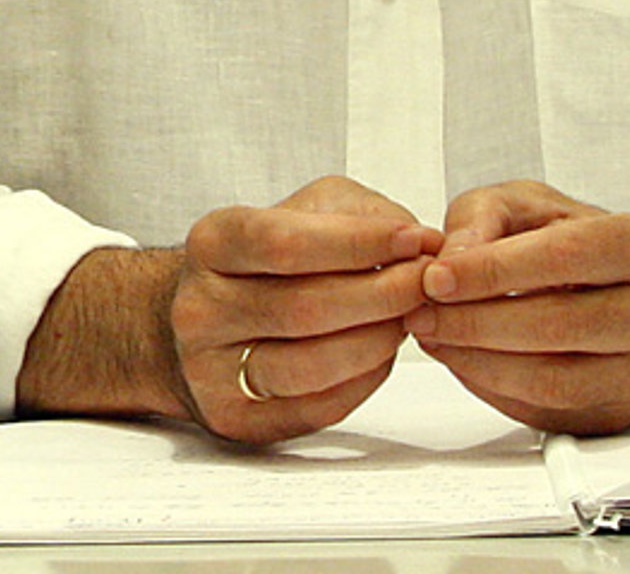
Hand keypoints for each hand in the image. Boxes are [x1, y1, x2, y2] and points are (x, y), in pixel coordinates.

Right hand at [171, 176, 443, 441]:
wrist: (206, 319)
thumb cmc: (267, 259)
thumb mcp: (305, 209)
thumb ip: (363, 215)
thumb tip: (423, 244)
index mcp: (212, 243)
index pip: (287, 243)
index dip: (359, 243)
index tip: (414, 240)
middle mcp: (201, 309)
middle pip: (304, 308)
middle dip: (382, 295)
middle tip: (428, 283)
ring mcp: (210, 371)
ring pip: (309, 367)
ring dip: (376, 341)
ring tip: (407, 317)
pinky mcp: (235, 420)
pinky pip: (315, 408)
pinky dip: (363, 380)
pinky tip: (382, 353)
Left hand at [403, 181, 629, 434]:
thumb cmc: (578, 241)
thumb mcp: (530, 204)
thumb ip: (484, 218)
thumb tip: (451, 261)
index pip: (562, 257)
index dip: (491, 271)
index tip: (436, 276)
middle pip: (558, 325)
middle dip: (475, 321)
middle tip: (423, 312)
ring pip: (553, 380)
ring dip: (478, 362)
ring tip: (435, 336)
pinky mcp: (619, 413)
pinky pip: (547, 412)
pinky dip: (493, 388)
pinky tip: (464, 360)